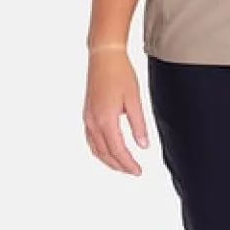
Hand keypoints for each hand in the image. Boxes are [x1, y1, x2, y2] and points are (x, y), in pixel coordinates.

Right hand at [83, 47, 149, 174]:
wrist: (104, 57)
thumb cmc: (120, 74)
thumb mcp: (134, 100)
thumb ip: (138, 125)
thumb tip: (143, 146)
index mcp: (106, 119)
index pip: (118, 150)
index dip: (129, 163)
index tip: (138, 171)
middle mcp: (93, 122)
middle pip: (105, 153)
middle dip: (119, 166)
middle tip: (134, 171)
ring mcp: (87, 119)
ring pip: (96, 149)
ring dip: (108, 160)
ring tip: (123, 166)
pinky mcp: (87, 114)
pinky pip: (91, 140)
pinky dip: (99, 151)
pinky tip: (108, 152)